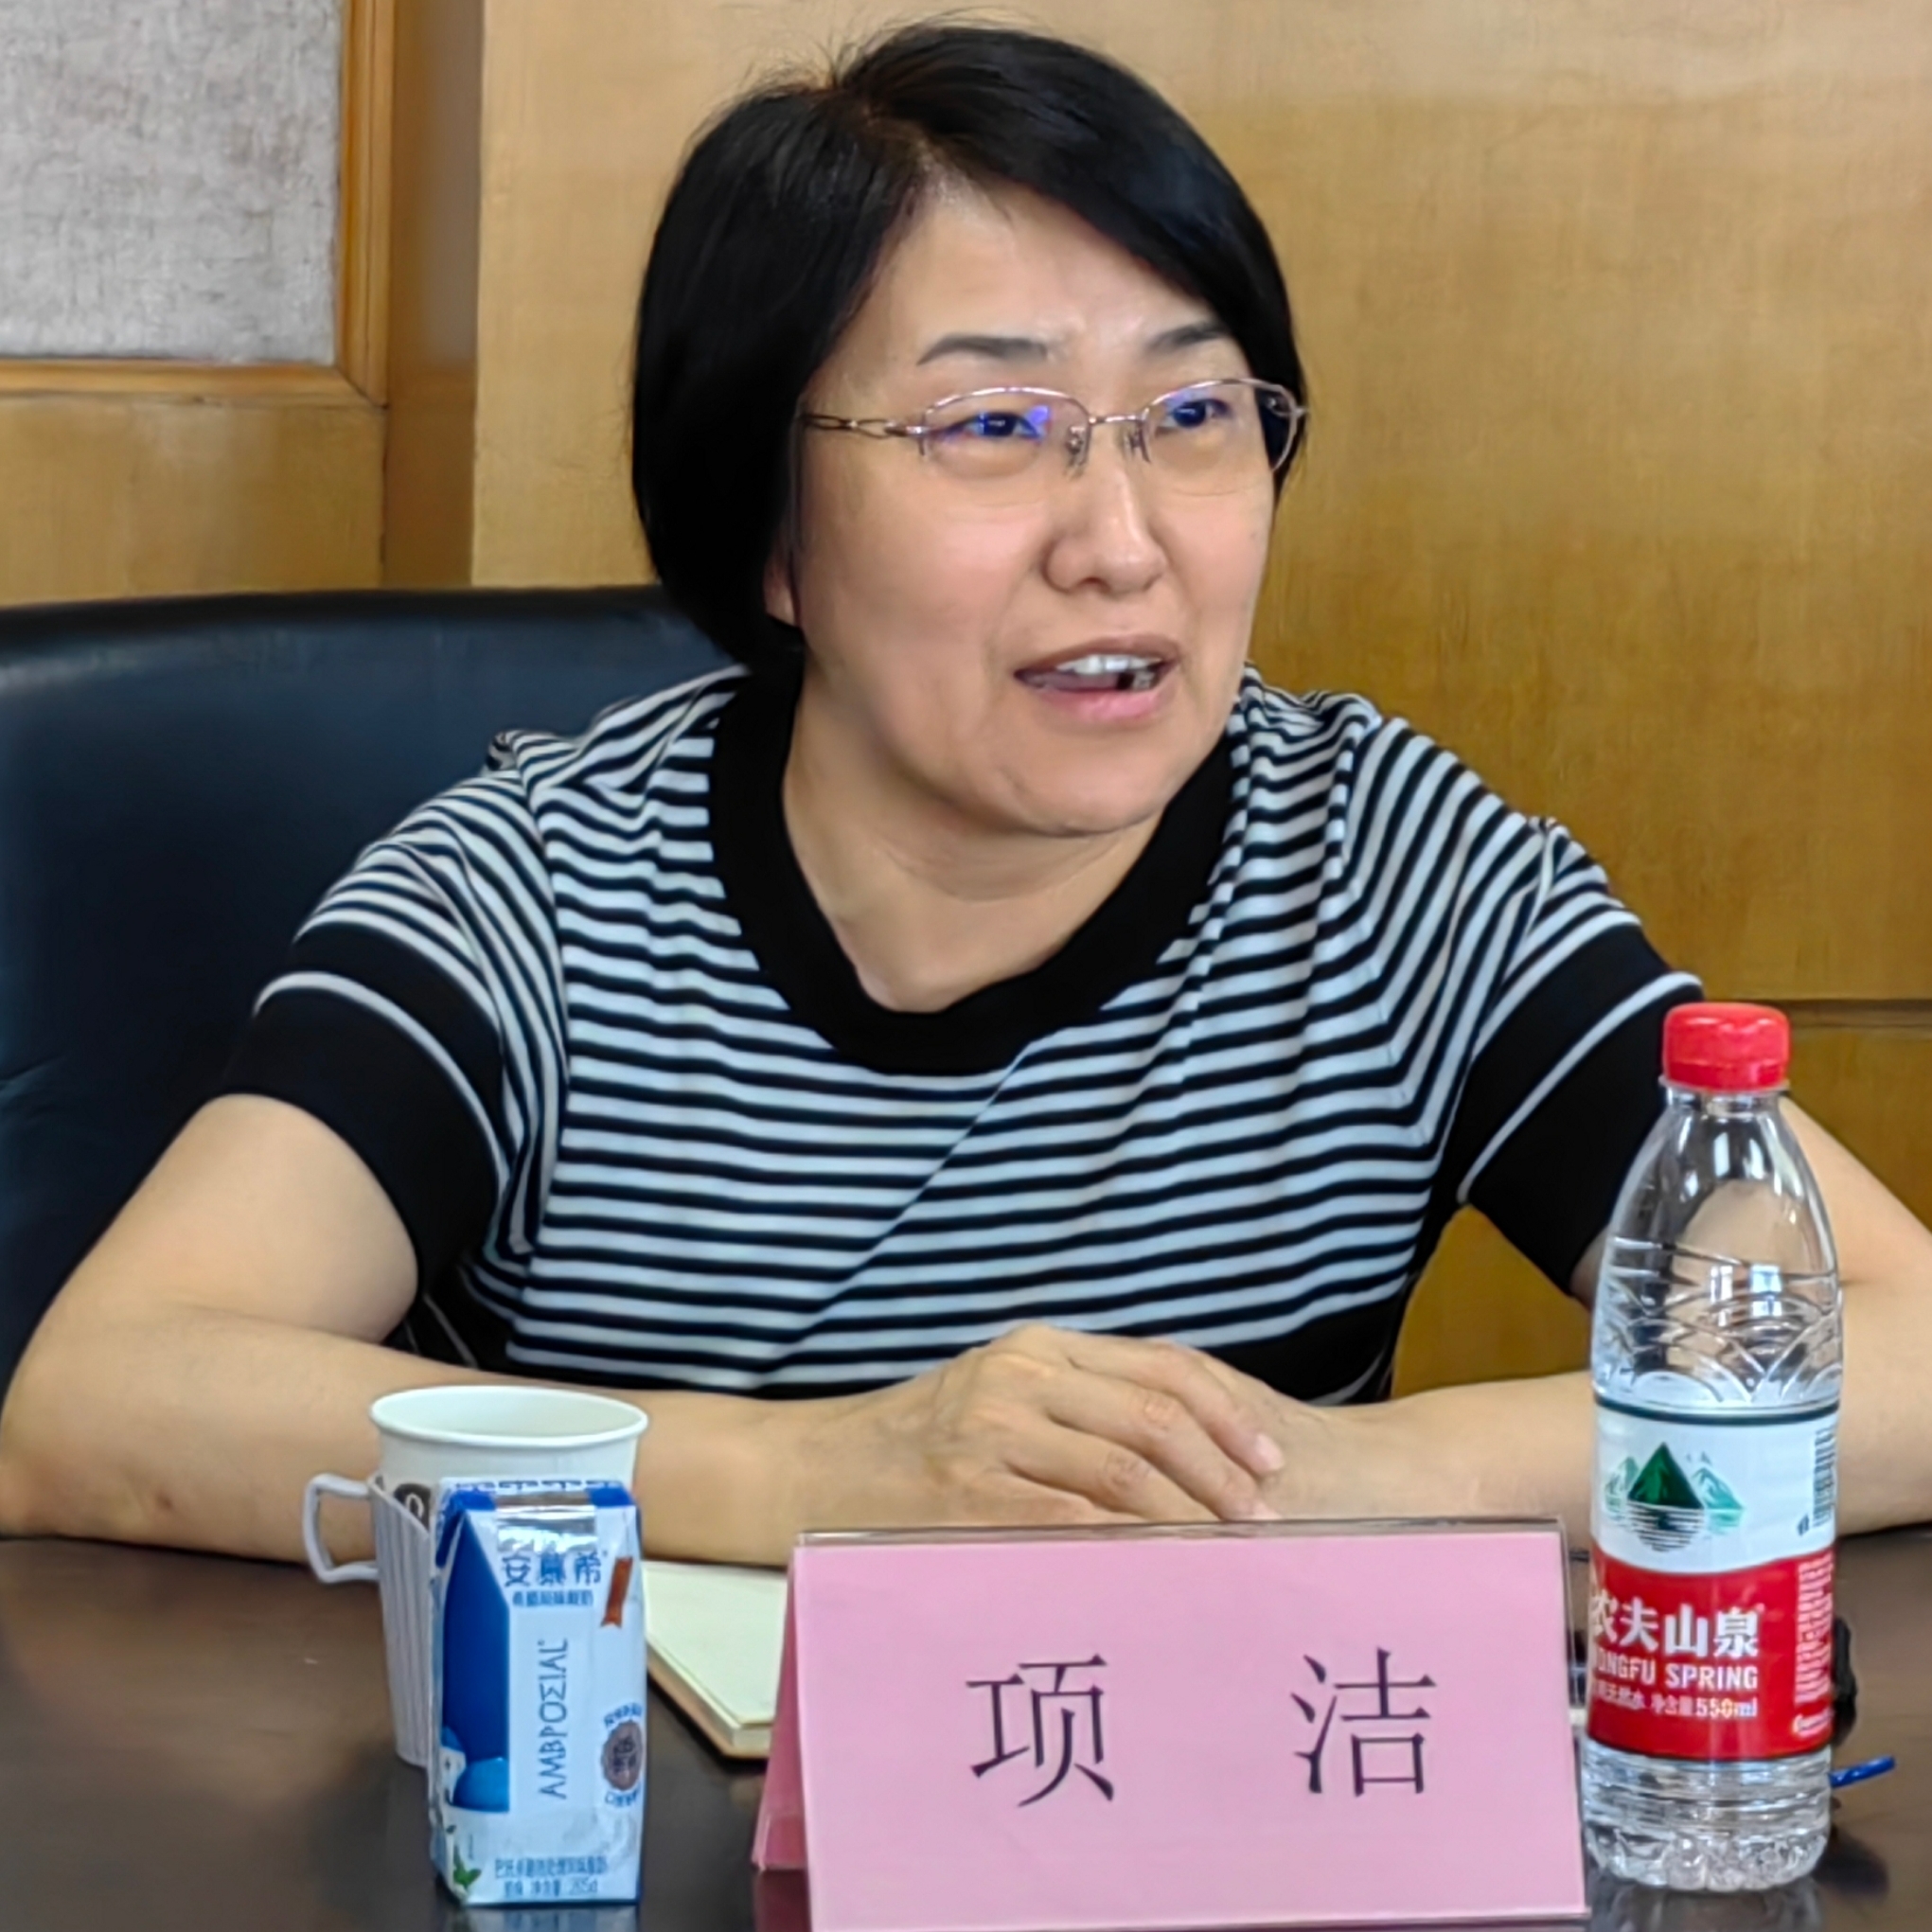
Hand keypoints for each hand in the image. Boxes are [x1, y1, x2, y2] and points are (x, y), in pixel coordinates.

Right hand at [781, 1323, 1287, 1535]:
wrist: (808, 1468)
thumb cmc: (913, 1444)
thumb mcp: (997, 1397)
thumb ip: (1076, 1407)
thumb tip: (1181, 1452)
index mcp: (1037, 1348)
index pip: (1159, 1368)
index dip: (1226, 1415)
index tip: (1271, 1460)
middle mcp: (1020, 1377)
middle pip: (1154, 1417)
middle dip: (1223, 1472)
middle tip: (1265, 1521)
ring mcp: (991, 1432)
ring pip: (1123, 1470)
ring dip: (1190, 1518)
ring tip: (1228, 1555)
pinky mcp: (965, 1491)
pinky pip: (1068, 1522)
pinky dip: (1127, 1549)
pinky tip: (1161, 1574)